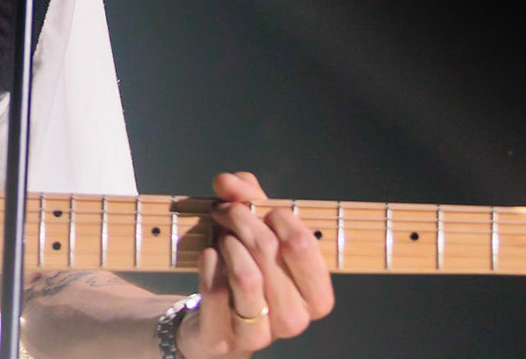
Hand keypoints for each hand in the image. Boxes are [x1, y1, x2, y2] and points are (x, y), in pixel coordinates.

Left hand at [180, 172, 333, 356]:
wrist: (217, 320)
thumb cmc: (248, 269)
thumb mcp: (256, 228)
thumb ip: (247, 197)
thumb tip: (228, 182)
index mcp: (316, 296)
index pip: (301, 244)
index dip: (277, 215)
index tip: (260, 207)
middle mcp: (294, 320)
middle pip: (268, 252)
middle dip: (242, 220)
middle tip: (226, 211)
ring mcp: (261, 336)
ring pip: (246, 276)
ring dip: (228, 243)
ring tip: (222, 236)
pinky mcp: (225, 341)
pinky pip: (217, 293)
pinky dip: (209, 265)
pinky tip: (209, 255)